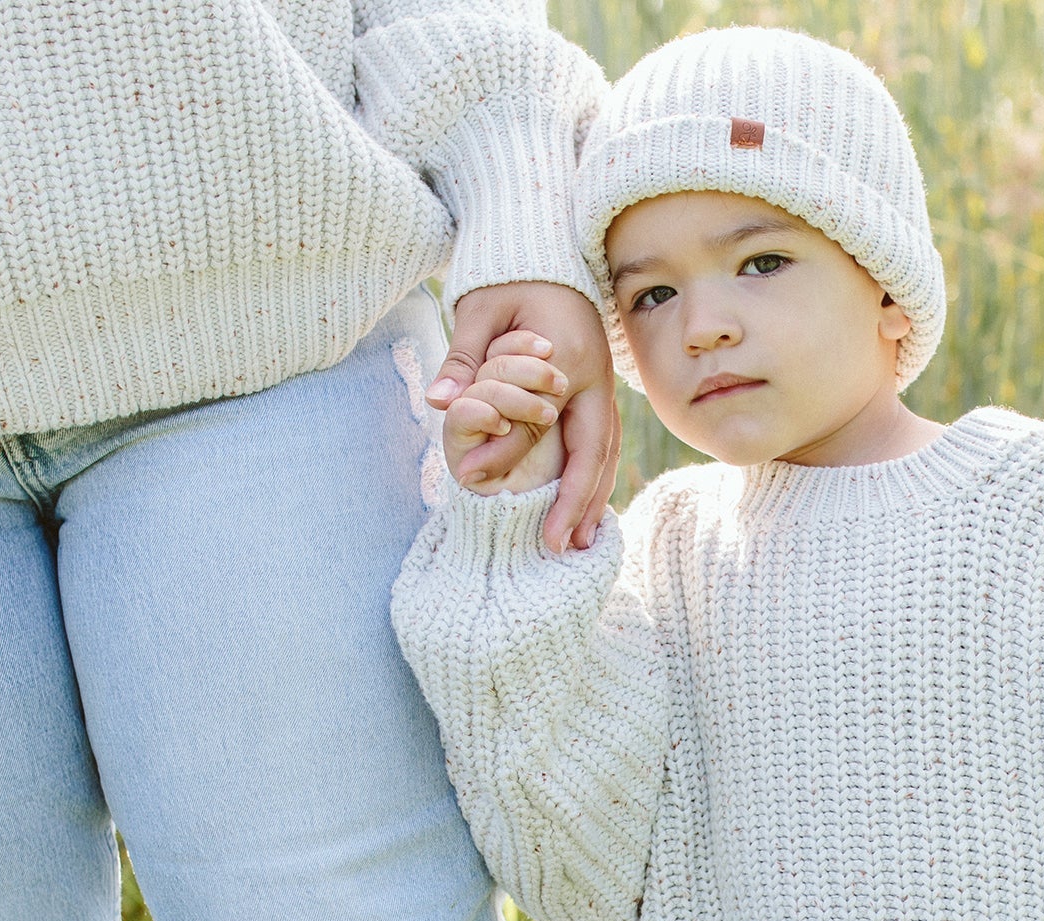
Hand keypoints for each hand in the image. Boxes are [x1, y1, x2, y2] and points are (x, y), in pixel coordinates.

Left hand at [426, 282, 618, 551]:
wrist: (549, 252)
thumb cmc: (510, 279)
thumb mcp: (479, 311)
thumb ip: (463, 360)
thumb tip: (438, 401)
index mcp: (563, 355)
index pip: (533, 418)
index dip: (504, 453)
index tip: (474, 483)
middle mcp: (593, 376)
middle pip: (591, 450)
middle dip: (575, 502)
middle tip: (557, 545)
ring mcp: (603, 384)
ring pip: (605, 453)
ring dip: (594, 500)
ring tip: (579, 543)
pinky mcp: (602, 390)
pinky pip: (605, 444)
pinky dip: (598, 480)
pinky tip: (587, 511)